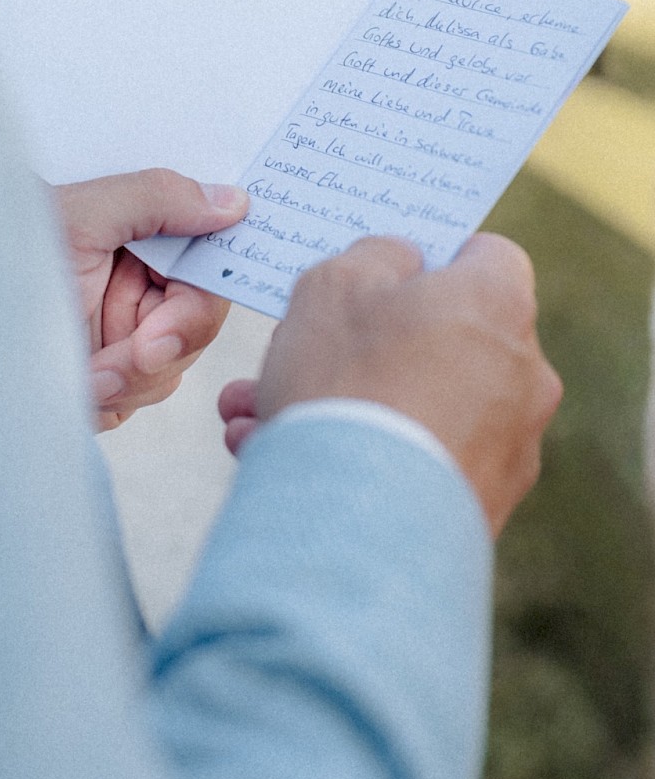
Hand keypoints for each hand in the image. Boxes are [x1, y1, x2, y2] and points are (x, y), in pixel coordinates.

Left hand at [56, 169, 248, 429]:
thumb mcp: (80, 216)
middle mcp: (132, 287)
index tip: (162, 333)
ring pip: (164, 376)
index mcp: (136, 240)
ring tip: (77, 376)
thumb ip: (158, 201)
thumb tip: (232, 201)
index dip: (195, 308)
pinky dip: (103, 402)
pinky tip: (69, 388)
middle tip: (119, 361)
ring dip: (124, 382)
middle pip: (192, 332)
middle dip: (156, 352)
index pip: (204, 276)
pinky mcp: (95, 380)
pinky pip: (127, 405)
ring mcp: (115, 336)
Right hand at [231, 234, 561, 535]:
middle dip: (359, 343)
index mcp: (498, 303)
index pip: (485, 254)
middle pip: (436, 337)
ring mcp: (507, 447)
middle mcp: (522, 373)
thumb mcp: (334, 285)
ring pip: (412, 404)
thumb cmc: (347, 383)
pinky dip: (357, 456)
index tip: (379, 274)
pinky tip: (279, 461)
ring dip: (343, 403)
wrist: (362, 524)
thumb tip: (400, 263)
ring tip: (256, 418)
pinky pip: (411, 462)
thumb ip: (372, 257)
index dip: (429, 255)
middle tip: (292, 352)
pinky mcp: (480, 508)